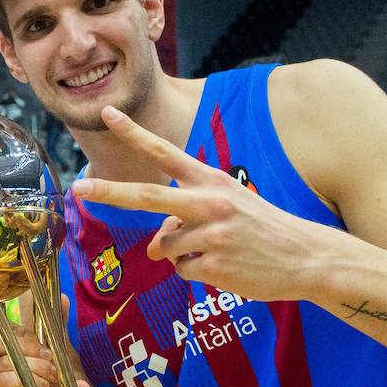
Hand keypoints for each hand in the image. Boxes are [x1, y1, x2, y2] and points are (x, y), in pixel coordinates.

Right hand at [0, 308, 57, 386]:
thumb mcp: (46, 367)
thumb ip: (51, 333)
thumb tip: (61, 297)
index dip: (17, 330)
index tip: (41, 345)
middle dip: (26, 346)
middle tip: (50, 360)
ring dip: (33, 365)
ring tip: (51, 375)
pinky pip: (0, 380)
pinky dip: (26, 379)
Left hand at [71, 107, 330, 301]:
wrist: (309, 258)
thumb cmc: (263, 230)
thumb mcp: (227, 210)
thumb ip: (185, 219)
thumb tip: (154, 249)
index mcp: (212, 180)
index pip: (165, 152)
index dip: (133, 133)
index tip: (107, 114)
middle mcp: (209, 203)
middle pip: (147, 196)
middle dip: (109, 192)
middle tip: (78, 189)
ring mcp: (211, 235)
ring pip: (165, 247)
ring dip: (182, 253)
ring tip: (220, 251)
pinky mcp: (213, 266)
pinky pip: (182, 270)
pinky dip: (196, 272)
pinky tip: (226, 268)